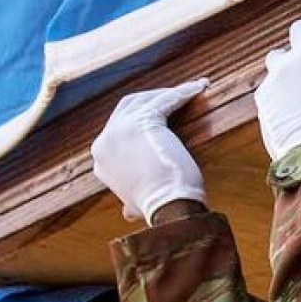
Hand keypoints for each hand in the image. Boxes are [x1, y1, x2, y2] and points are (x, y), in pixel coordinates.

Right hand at [90, 80, 208, 223]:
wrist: (168, 207)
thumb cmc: (158, 207)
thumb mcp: (134, 205)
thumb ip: (128, 203)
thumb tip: (127, 213)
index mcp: (101, 159)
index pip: (118, 128)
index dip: (137, 119)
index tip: (161, 118)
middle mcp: (104, 141)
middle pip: (128, 107)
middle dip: (151, 99)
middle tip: (176, 98)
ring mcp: (120, 128)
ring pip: (145, 99)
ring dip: (167, 92)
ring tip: (191, 90)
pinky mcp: (143, 120)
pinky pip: (166, 100)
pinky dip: (183, 92)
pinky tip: (199, 88)